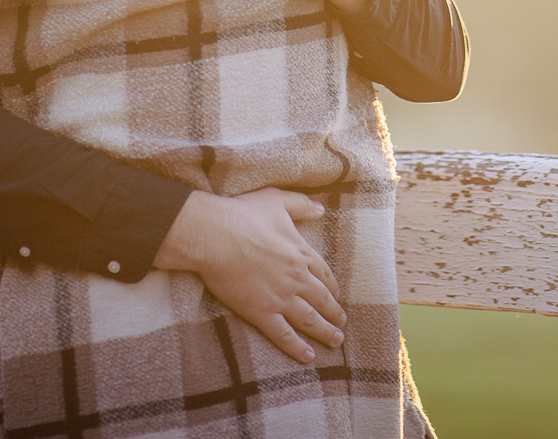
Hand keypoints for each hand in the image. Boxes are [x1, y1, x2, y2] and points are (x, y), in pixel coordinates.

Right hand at [154, 188, 345, 363]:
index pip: (324, 274)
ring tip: (335, 340)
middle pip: (322, 300)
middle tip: (342, 324)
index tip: (337, 296)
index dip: (332, 287)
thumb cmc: (243, 215)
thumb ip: (301, 205)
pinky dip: (297, 347)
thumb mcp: (277, 200)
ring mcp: (280, 297)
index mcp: (301, 252)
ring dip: (325, 332)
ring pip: (309, 320)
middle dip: (334, 313)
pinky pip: (284, 335)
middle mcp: (297, 278)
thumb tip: (320, 208)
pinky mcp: (261, 312)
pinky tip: (308, 357)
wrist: (215, 235)